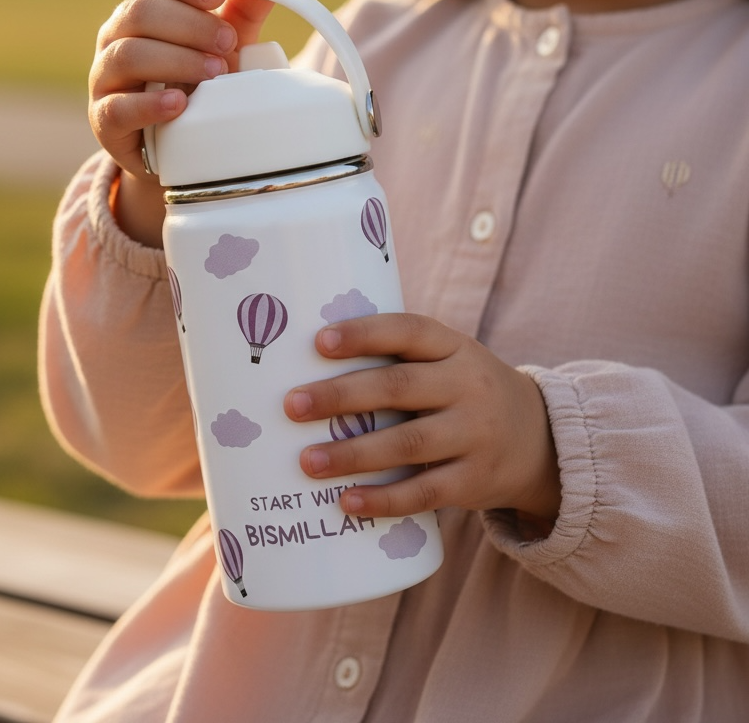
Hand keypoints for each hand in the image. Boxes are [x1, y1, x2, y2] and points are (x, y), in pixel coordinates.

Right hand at [89, 0, 279, 244]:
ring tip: (215, 73)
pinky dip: (150, 104)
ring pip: (129, 54)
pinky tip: (180, 104)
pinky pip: (118, 107)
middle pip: (142, 12)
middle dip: (191, 25)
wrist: (177, 148)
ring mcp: (105, 77)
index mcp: (143, 10)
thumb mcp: (222, 49)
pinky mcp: (104, 119)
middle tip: (228, 43)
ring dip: (177, 60)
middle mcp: (116, 37)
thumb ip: (241, 14)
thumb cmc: (197, 85)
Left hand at [283, 313, 560, 524]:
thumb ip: (395, 361)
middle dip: (341, 396)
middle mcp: (467, 386)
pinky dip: (384, 499)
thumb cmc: (461, 392)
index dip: (363, 334)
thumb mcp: (446, 362)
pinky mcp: (475, 481)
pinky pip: (425, 492)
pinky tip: (347, 502)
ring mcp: (475, 435)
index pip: (407, 331)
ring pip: (408, 444)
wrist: (540, 440)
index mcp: (453, 346)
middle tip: (292, 405)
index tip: (318, 342)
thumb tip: (304, 366)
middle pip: (399, 388)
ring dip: (353, 454)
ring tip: (307, 461)